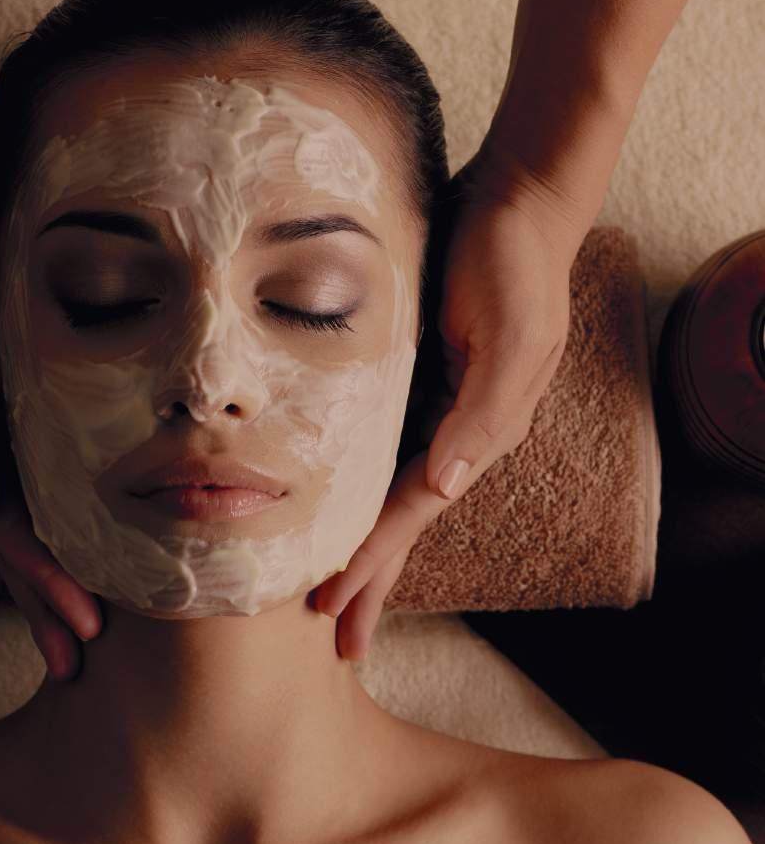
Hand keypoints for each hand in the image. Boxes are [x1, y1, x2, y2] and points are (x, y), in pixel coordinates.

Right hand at [0, 146, 101, 681]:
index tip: (83, 628)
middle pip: (2, 547)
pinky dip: (44, 519)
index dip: (40, 582)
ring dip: (41, 574)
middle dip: (37, 605)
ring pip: (12, 523)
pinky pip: (20, 481)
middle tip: (72, 663)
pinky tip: (69, 536)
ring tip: (73, 623)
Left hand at [312, 146, 580, 659]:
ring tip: (336, 599)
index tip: (329, 606)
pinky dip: (360, 497)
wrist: (515, 201)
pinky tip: (341, 515)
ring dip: (363, 551)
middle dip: (371, 583)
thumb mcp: (508, 333)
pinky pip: (382, 458)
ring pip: (390, 499)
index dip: (370, 560)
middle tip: (336, 641)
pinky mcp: (414, 386)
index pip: (411, 512)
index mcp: (476, 431)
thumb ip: (481, 411)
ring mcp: (436, 413)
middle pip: (402, 524)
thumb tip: (446, 486)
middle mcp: (456, 434)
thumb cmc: (510, 260)